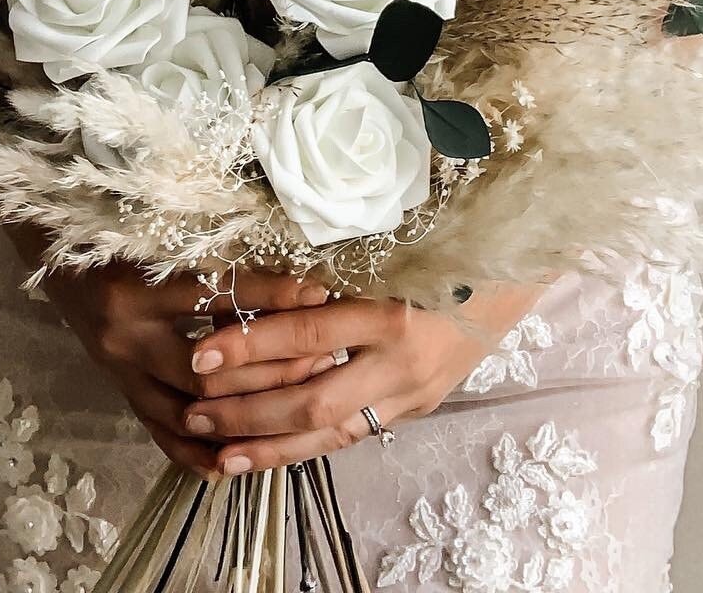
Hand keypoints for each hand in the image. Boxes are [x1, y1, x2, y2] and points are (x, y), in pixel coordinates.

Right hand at [24, 241, 334, 475]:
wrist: (53, 257)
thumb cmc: (112, 237)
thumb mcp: (154, 237)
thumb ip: (209, 256)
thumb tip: (278, 265)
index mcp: (138, 289)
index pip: (218, 295)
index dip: (272, 295)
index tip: (319, 293)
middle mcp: (127, 337)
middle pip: (209, 370)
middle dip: (269, 368)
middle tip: (320, 360)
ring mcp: (122, 373)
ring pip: (192, 411)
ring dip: (246, 413)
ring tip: (298, 406)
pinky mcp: (123, 393)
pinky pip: (164, 436)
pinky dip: (202, 452)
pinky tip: (240, 459)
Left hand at [181, 285, 545, 474]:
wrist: (507, 275)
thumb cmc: (435, 247)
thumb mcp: (381, 252)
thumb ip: (325, 274)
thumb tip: (249, 286)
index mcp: (389, 310)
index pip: (307, 336)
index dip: (251, 346)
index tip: (201, 354)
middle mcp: (400, 361)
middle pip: (312, 400)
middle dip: (248, 412)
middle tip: (195, 412)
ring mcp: (410, 392)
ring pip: (330, 433)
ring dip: (270, 446)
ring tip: (218, 453)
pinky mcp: (415, 408)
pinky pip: (351, 435)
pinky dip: (306, 447)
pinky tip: (268, 455)